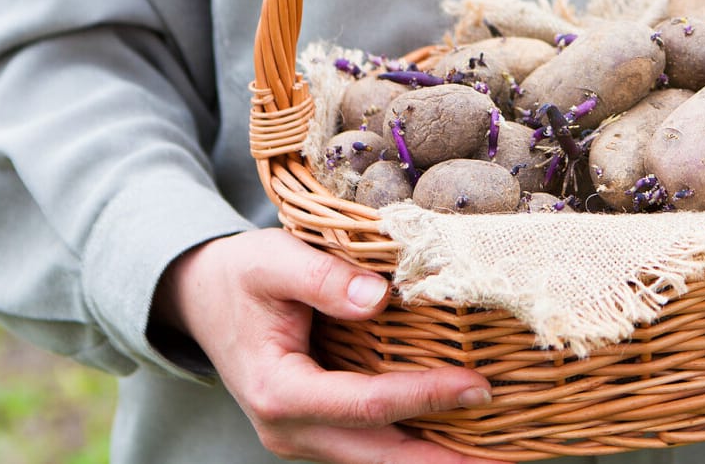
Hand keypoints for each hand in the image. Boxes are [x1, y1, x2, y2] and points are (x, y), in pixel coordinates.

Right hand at [154, 228, 505, 463]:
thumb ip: (322, 277)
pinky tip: (456, 439)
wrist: (202, 297)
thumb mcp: (273, 260)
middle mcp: (288, 429)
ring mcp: (301, 437)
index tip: (478, 385)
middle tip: (503, 454)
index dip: (426, 396)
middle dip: (441, 460)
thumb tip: (379, 298)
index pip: (367, 404)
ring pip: (375, 461)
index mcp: (277, 390)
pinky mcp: (315, 432)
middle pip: (377, 457)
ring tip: (493, 453)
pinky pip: (370, 447)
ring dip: (431, 460)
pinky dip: (411, 447)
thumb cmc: (242, 274)